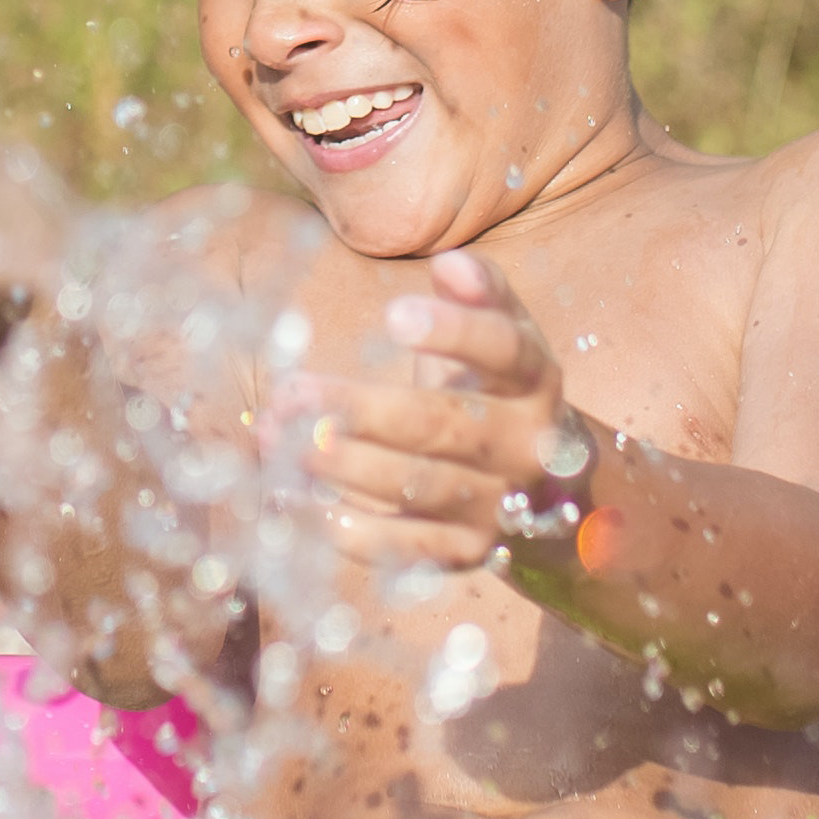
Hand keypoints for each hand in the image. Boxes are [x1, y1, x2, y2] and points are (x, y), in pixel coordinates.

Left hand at [296, 250, 591, 581]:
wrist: (540, 485)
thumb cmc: (491, 388)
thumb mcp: (498, 333)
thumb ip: (479, 292)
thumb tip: (452, 266)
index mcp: (535, 380)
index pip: (504, 352)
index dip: (454, 333)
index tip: (392, 317)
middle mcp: (525, 447)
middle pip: (442, 427)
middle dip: (362, 409)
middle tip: (294, 392)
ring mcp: (497, 506)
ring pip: (416, 487)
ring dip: (341, 465)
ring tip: (277, 440)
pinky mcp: (464, 552)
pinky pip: (400, 546)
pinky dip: (342, 526)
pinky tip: (289, 497)